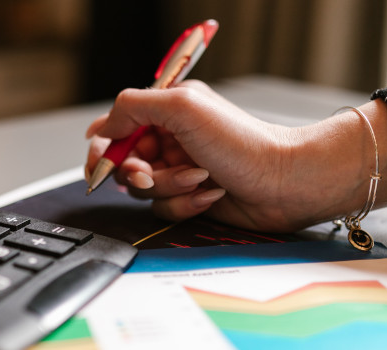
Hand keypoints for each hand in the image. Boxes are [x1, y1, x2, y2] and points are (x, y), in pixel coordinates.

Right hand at [85, 80, 386, 231]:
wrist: (285, 183)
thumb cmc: (243, 143)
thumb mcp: (182, 107)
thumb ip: (133, 106)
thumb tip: (102, 126)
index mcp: (166, 110)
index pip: (115, 127)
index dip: (103, 146)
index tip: (101, 161)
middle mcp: (170, 139)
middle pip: (123, 163)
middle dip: (136, 172)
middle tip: (149, 174)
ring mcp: (179, 170)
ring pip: (143, 190)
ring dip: (168, 187)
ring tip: (199, 179)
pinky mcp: (189, 198)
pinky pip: (165, 209)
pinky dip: (185, 204)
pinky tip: (209, 195)